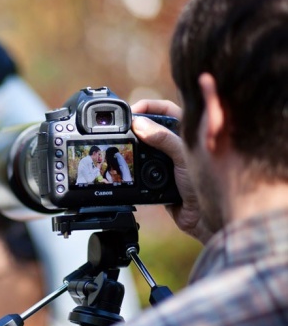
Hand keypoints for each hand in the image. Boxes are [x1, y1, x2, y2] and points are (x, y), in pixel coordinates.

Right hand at [131, 100, 212, 243]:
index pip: (165, 110)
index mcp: (186, 132)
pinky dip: (132, 169)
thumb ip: (163, 138)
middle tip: (121, 129)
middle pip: (150, 128)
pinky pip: (139, 171)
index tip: (131, 112)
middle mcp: (175, 145)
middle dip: (134, 127)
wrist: (204, 218)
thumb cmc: (206, 182)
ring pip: (142, 149)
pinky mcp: (155, 180)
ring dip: (131, 148)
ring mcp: (164, 162)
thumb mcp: (184, 155)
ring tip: (120, 146)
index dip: (148, 107)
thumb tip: (139, 124)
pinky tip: (127, 168)